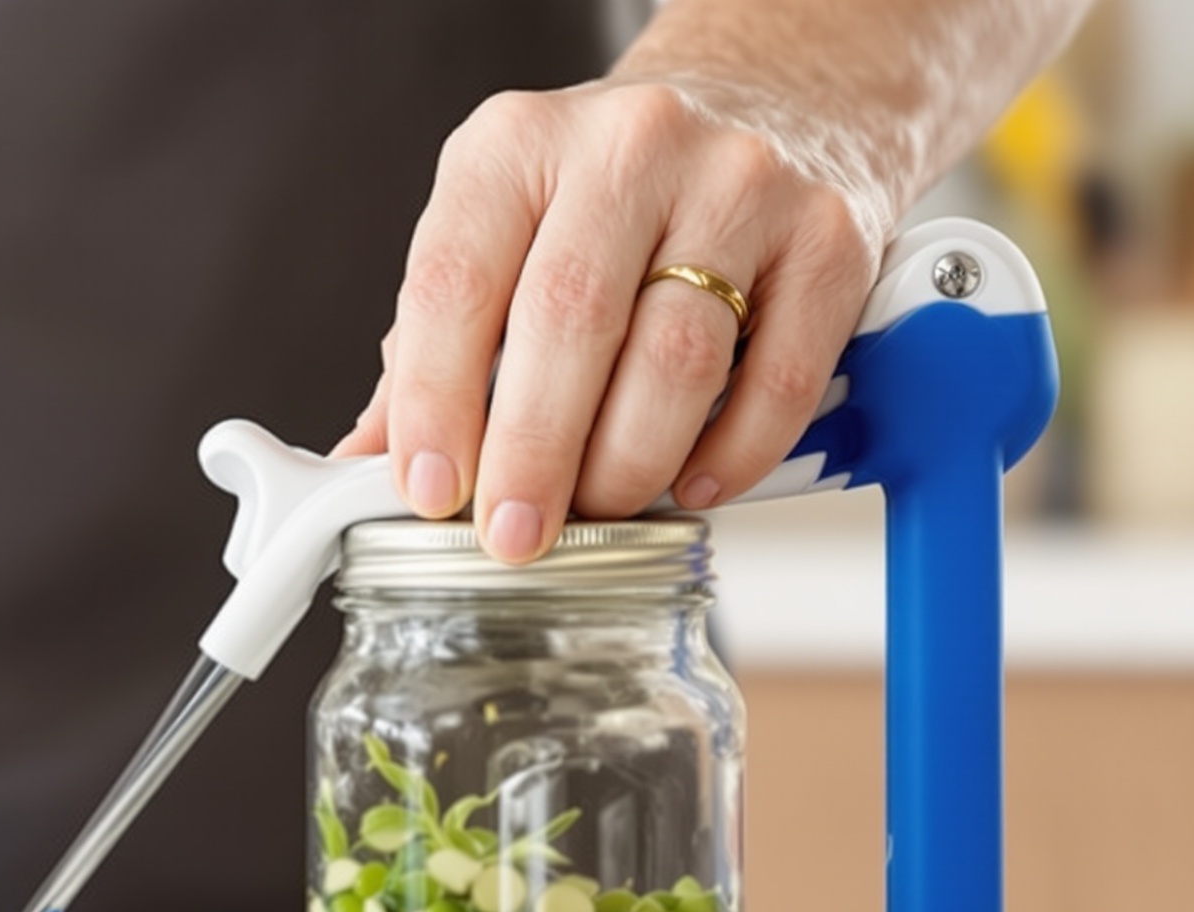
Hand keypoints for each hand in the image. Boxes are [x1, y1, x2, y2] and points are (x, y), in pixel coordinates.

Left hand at [333, 80, 886, 562]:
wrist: (770, 98)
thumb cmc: (612, 190)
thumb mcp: (500, 231)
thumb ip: (431, 346)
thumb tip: (364, 464)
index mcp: (515, 145)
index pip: (455, 282)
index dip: (434, 402)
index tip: (429, 489)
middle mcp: (628, 147)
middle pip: (567, 323)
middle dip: (532, 452)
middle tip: (513, 531)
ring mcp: (739, 184)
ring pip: (677, 357)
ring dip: (627, 463)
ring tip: (599, 507)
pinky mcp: (830, 236)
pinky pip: (779, 377)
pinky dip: (731, 455)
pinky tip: (690, 484)